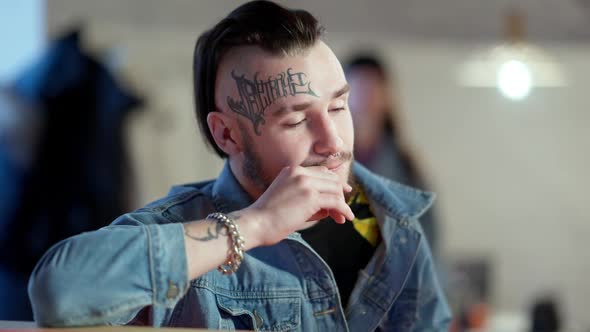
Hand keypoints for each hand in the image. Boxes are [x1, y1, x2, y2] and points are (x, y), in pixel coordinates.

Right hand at [240, 165, 354, 245]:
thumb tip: (330, 208)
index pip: (321, 172)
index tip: (343, 193)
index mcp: (292, 170)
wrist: (255, 223)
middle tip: (343, 211)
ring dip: (342, 204)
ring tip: (343, 218)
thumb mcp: (288, 200)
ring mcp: (306, 183)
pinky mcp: (311, 197)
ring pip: (335, 189)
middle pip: (331, 179)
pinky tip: (345, 219)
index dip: (334, 183)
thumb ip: (308, 199)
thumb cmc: (267, 217)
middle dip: (339, 195)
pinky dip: (344, 210)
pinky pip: (336, 202)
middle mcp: (300, 173)